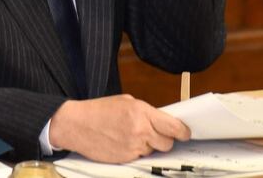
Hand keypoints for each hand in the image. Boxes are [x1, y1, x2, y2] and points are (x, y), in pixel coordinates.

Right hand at [49, 94, 190, 162]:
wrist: (76, 124)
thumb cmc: (98, 110)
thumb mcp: (125, 102)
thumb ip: (145, 112)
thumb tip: (161, 120)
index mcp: (141, 112)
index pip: (173, 127)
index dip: (182, 131)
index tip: (185, 133)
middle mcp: (140, 130)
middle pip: (167, 143)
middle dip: (164, 139)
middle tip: (156, 134)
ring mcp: (132, 147)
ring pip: (152, 151)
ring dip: (148, 145)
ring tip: (131, 135)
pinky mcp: (125, 159)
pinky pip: (139, 157)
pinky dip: (136, 151)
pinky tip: (123, 142)